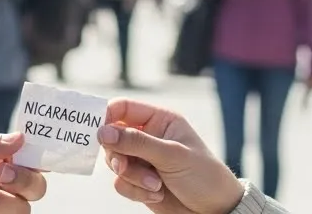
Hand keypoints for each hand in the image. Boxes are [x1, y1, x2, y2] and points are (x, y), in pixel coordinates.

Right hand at [98, 99, 244, 213]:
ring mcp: (143, 160)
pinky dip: (135, 191)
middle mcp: (149, 137)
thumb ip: (137, 142)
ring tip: (156, 185)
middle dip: (120, 155)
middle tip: (124, 165)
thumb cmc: (203, 175)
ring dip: (132, 177)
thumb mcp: (171, 155)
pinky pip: (121, 183)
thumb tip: (102, 131)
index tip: (96, 129)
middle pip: (113, 137)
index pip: (124, 108)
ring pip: (116, 162)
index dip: (107, 115)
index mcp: (160, 120)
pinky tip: (157, 194)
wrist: (214, 210)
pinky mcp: (139, 181)